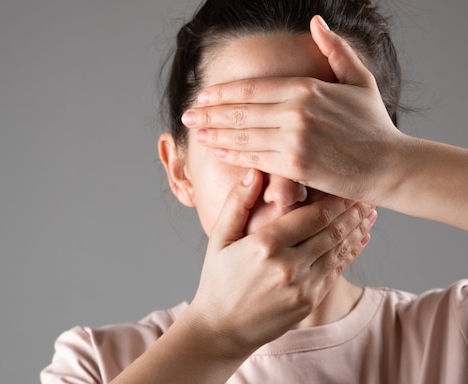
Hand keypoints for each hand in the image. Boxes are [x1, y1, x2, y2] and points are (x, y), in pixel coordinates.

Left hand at [181, 15, 404, 205]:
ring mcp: (294, 139)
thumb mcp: (359, 79)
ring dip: (214, 133)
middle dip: (208, 113)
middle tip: (187, 116)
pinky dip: (233, 154)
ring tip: (196, 133)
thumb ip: (335, 50)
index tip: (202, 96)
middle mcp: (296, 111)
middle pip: (239, 110)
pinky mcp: (295, 166)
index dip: (221, 93)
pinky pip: (255, 159)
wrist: (390, 164)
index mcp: (306, 88)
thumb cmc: (374, 124)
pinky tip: (218, 150)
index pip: (251, 88)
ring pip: (242, 135)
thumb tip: (316, 22)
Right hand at [187, 169, 375, 358]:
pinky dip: (351, 252)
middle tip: (368, 193)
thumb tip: (254, 172)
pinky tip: (361, 238)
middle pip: (332, 231)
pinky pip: (336, 271)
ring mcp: (302, 286)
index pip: (312, 215)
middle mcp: (288, 266)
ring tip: (370, 212)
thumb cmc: (218, 279)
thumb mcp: (219, 239)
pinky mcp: (309, 301)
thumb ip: (237, 204)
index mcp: (265, 245)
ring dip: (357, 229)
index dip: (335, 199)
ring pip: (339, 250)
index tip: (347, 184)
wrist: (221, 328)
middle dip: (353, 210)